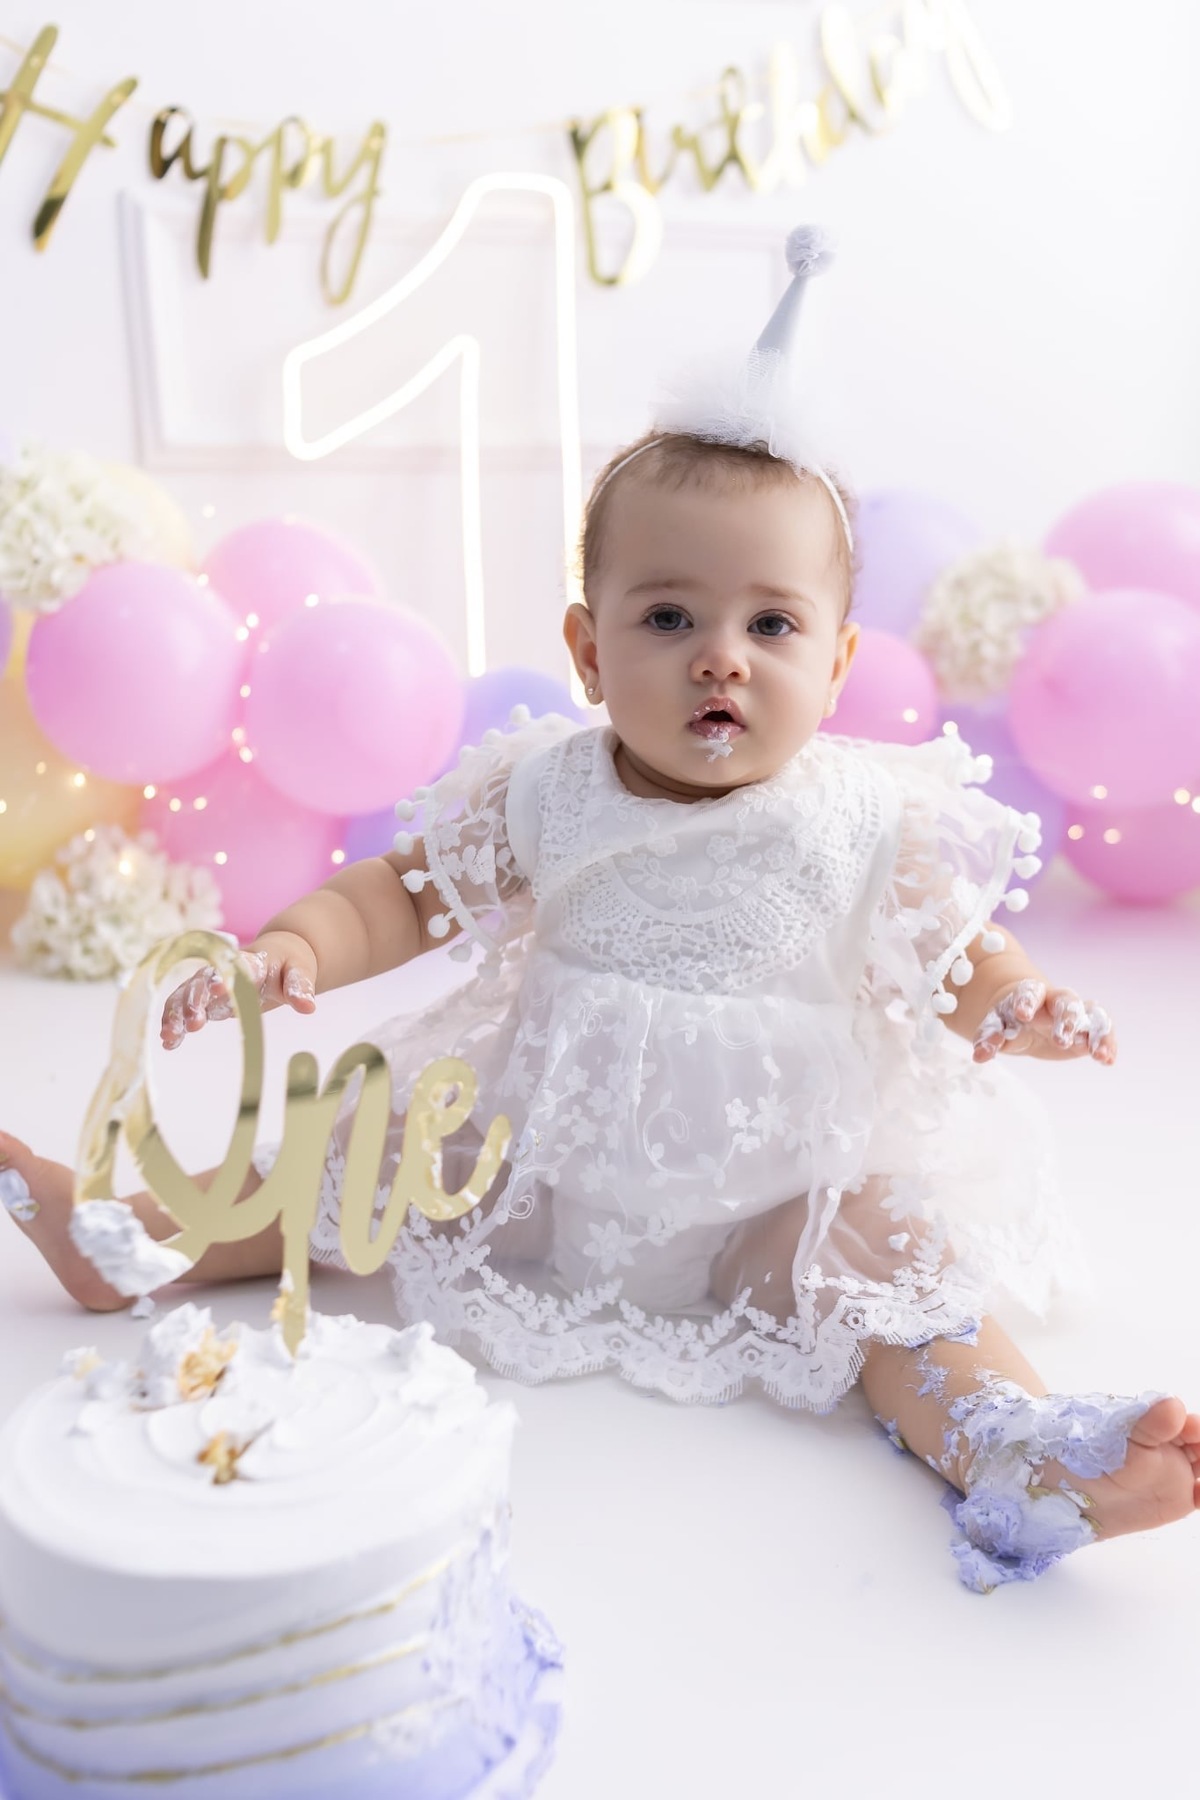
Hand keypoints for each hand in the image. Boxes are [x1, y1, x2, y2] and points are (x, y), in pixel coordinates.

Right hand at [160, 932, 317, 1051]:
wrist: (277, 955)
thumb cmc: (289, 964)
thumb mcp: (301, 973)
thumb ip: (301, 988)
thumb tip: (308, 1007)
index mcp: (251, 962)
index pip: (236, 969)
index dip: (225, 979)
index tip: (216, 991)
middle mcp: (224, 970)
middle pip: (202, 981)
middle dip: (195, 1000)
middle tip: (194, 1023)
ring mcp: (210, 982)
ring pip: (186, 994)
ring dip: (176, 1014)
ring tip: (171, 1037)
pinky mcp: (203, 996)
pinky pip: (182, 1005)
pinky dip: (173, 1020)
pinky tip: (168, 1041)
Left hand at [972, 978, 1115, 1066]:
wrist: (1025, 1016)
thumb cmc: (1008, 1020)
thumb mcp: (996, 1027)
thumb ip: (989, 1038)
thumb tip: (980, 1056)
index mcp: (1029, 994)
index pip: (1030, 992)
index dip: (1026, 1001)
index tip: (1022, 1014)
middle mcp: (1055, 1000)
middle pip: (1067, 1002)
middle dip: (1066, 1020)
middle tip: (1062, 1040)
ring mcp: (1075, 1013)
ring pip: (1091, 1014)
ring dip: (1096, 1033)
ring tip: (1099, 1055)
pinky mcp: (1087, 1028)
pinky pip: (1103, 1030)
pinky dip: (1107, 1043)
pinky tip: (1108, 1060)